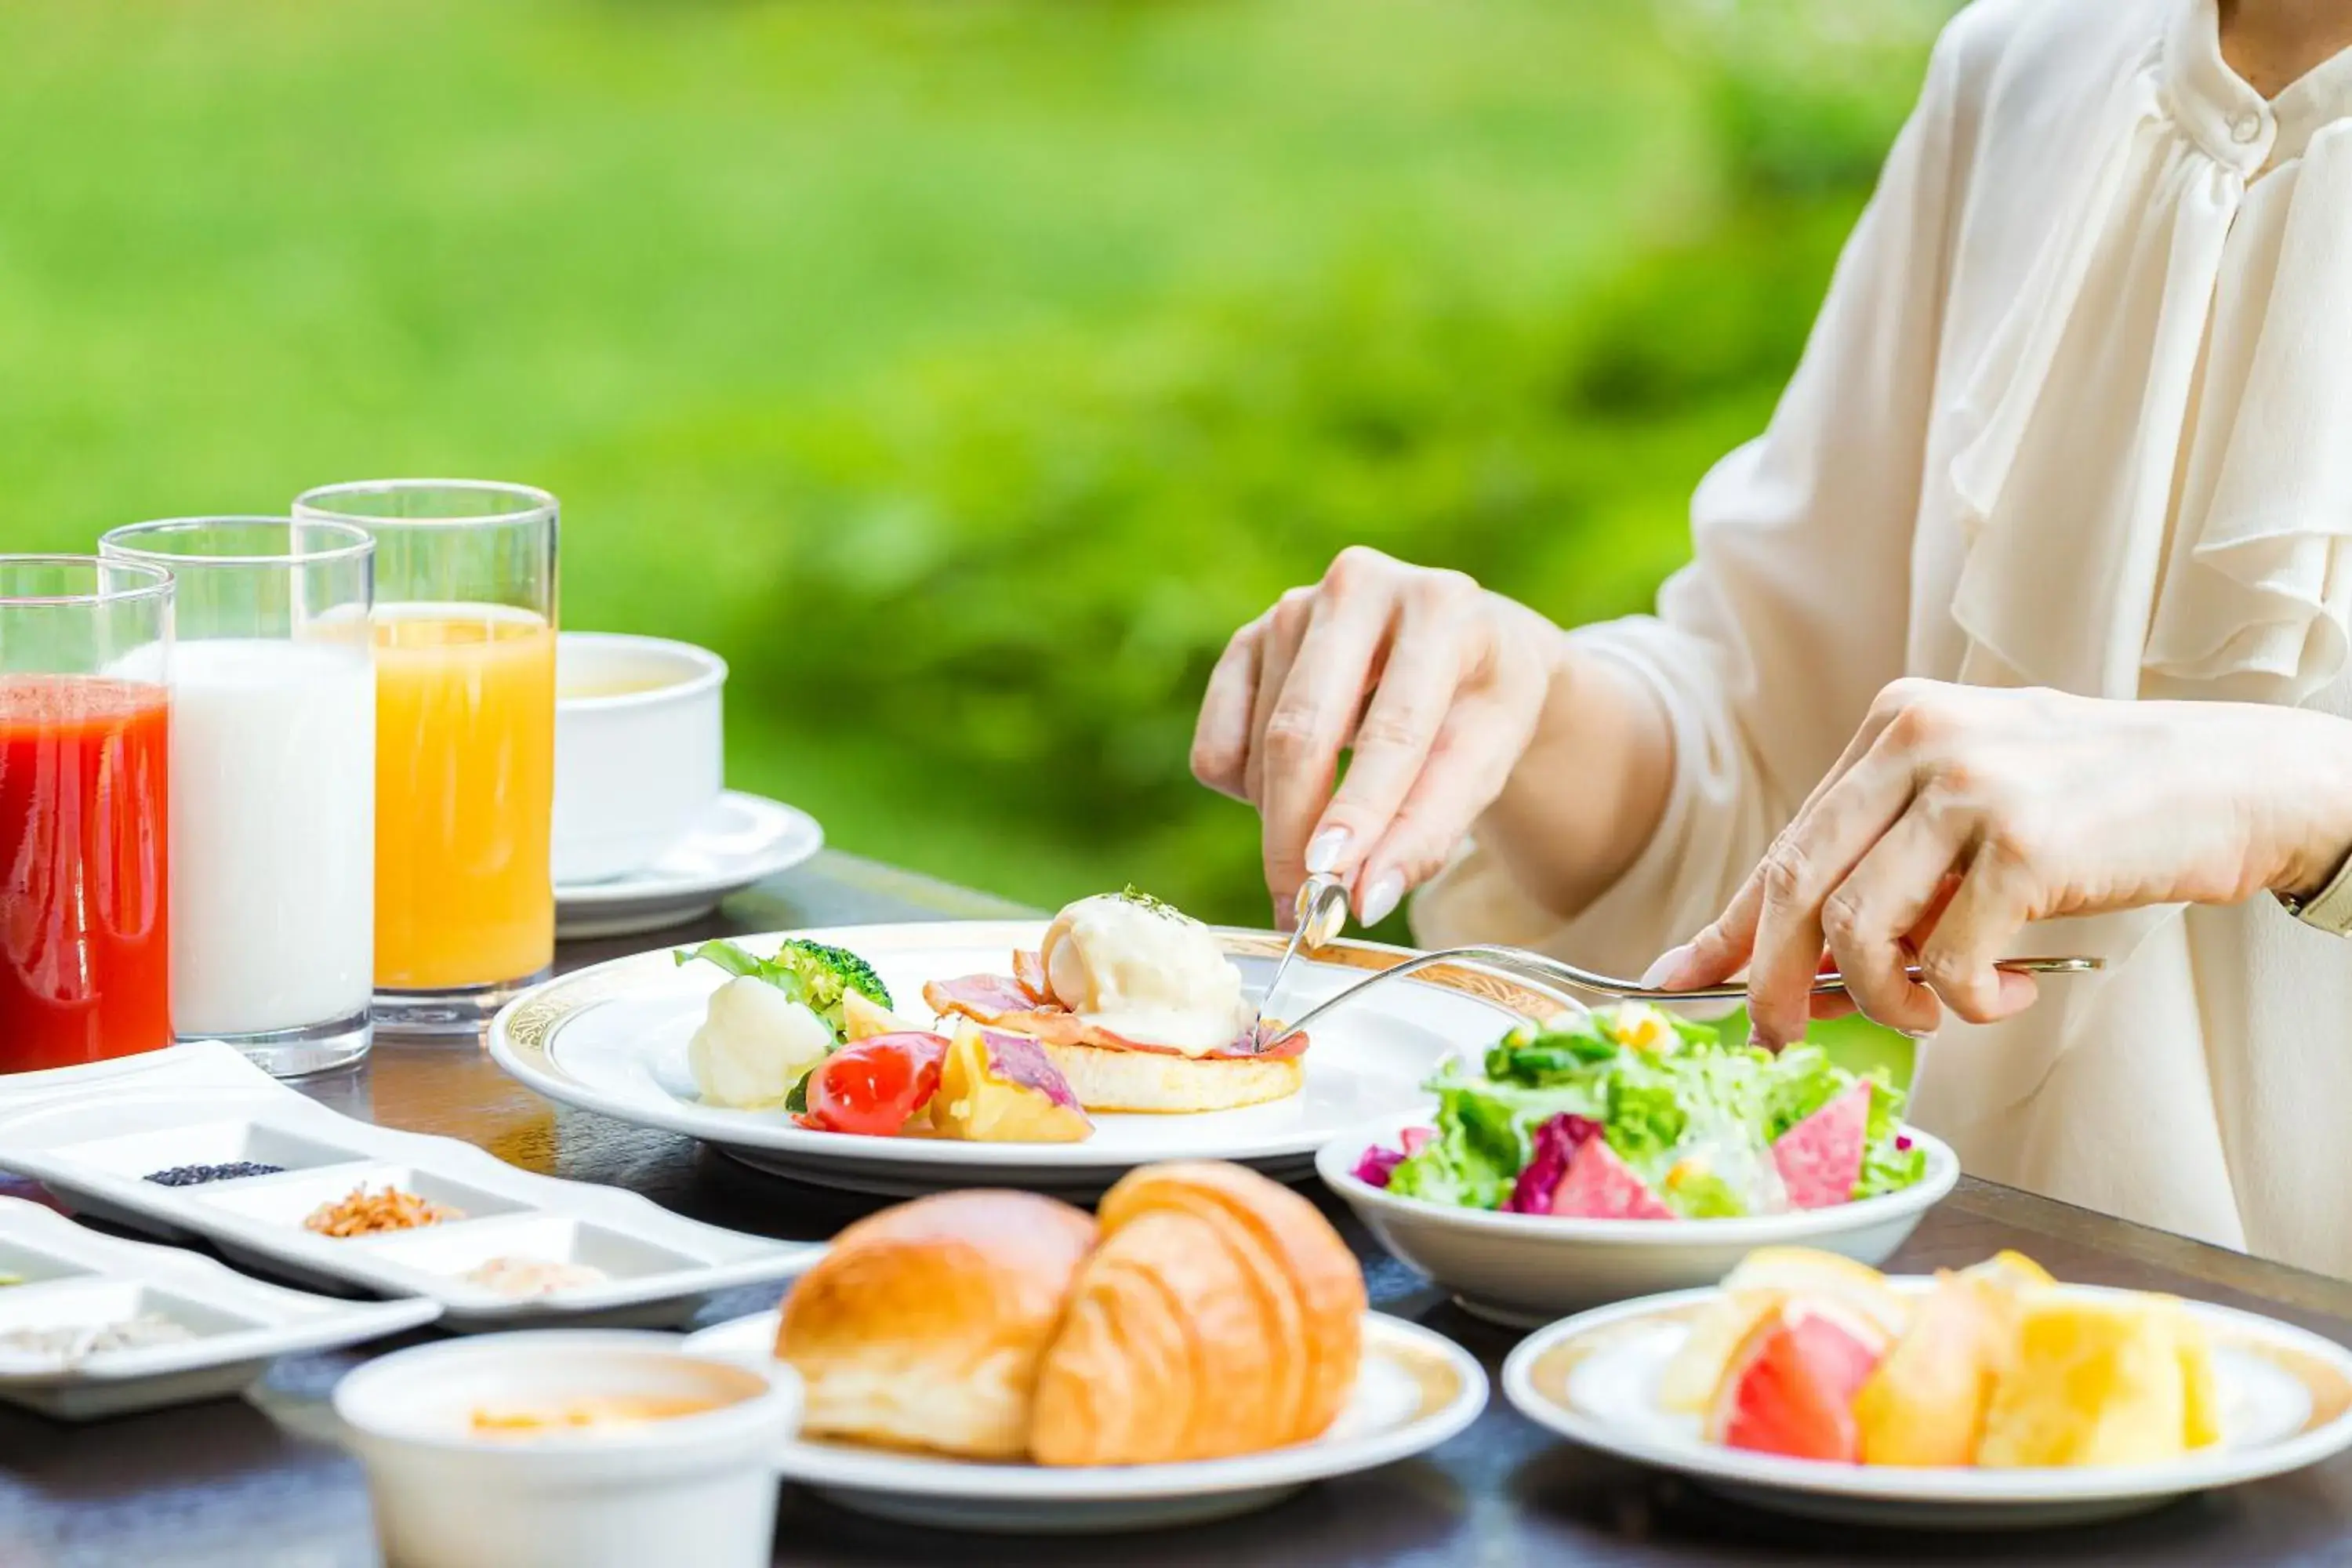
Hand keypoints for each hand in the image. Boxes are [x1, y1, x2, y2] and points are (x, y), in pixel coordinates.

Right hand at [1190, 547, 1558, 926]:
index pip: (1392, 726)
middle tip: (1303, 911)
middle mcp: (1358, 587)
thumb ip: (1431, 828)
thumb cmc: (1482, 708)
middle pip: (1301, 733)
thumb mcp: (1487, 761)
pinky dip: (1247, 788)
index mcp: (1440, 608)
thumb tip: (1363, 898)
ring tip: (1334, 825)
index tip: (1336, 881)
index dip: (1362, 810)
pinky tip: (1297, 777)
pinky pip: (1217, 746)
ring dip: (1282, 818)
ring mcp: (1291, 607)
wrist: (1466, 648)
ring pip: (1257, 749)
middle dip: (1296, 833)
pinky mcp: (1246, 638)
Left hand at [1643, 679, 2351, 1044]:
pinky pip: (1949, 960)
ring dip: (1885, 1000)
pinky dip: (1967, 1002)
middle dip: (1771, 982)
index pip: (1786, 843)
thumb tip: (1799, 962)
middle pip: (1793, 885)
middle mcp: (1920, 744)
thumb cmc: (2101, 806)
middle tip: (1782, 1038)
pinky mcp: (2026, 846)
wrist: (2240, 779)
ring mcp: (1971, 790)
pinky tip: (2007, 994)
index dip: (1727, 926)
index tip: (1677, 981)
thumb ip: (1892, 863)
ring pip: (1856, 930)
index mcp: (1895, 727)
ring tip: (1939, 1011)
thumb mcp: (1974, 807)